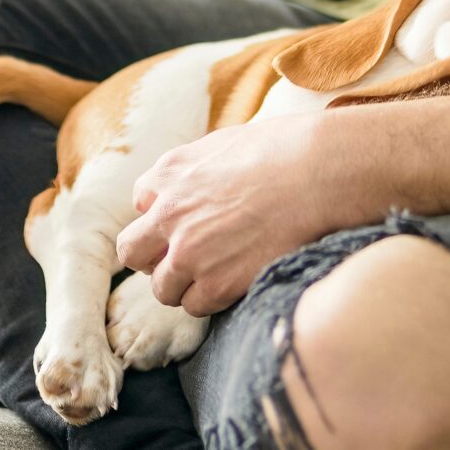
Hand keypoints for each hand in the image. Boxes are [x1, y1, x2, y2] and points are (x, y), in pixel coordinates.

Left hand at [115, 113, 353, 316]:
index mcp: (169, 173)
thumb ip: (196, 168)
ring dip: (183, 284)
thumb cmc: (283, 150)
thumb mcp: (224, 142)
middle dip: (152, 258)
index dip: (163, 215)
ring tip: (216, 274)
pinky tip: (234, 283)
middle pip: (132, 252)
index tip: (185, 221)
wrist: (316, 173)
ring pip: (162, 288)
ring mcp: (189, 253)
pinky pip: (194, 306)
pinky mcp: (216, 284)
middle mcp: (169, 215)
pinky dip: (210, 300)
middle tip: (181, 259)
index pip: (140, 202)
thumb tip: (193, 183)